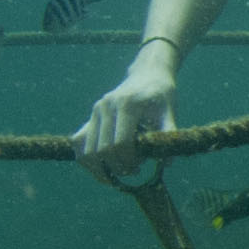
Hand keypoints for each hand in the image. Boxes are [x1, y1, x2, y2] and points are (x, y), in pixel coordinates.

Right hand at [73, 46, 177, 173]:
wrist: (147, 75)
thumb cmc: (161, 95)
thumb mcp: (170, 112)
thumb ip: (168, 136)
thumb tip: (166, 164)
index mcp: (126, 105)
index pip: (120, 143)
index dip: (129, 161)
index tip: (140, 167)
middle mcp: (106, 107)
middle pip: (102, 150)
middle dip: (117, 167)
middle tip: (133, 171)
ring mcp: (95, 111)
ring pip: (86, 150)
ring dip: (100, 169)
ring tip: (118, 173)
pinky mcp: (91, 117)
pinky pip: (79, 143)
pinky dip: (87, 160)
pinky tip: (104, 167)